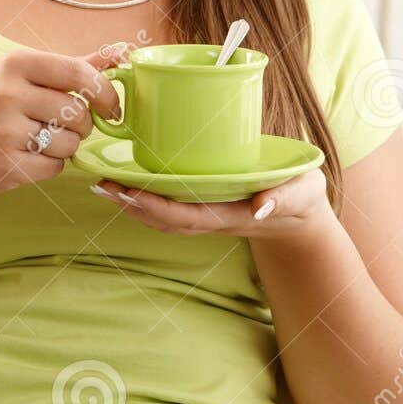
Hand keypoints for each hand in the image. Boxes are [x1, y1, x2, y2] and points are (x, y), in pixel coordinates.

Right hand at [0, 43, 127, 202]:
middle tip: (62, 126)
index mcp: (15, 63)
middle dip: (82, 126)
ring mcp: (5, 128)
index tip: (112, 107)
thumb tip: (122, 52)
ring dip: (64, 147)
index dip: (104, 93)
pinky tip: (27, 157)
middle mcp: (8, 92)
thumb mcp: (22, 76)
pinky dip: (49, 166)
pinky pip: (54, 167)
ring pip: (69, 143)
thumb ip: (73, 65)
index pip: (78, 73)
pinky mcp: (6, 163)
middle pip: (78, 113)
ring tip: (37, 141)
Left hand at [90, 167, 332, 241]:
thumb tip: (260, 206)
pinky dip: (145, 201)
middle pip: (163, 218)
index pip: (184, 215)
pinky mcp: (205, 206)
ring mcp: (206, 215)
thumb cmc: (301, 198)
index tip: (127, 192)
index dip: (153, 205)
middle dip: (131, 204)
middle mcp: (211, 219)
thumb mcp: (302, 193)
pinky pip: (169, 209)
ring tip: (103, 185)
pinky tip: (127, 187)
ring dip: (132, 204)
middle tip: (100, 184)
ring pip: (161, 217)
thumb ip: (284, 197)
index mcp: (229, 214)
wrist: (301, 215)